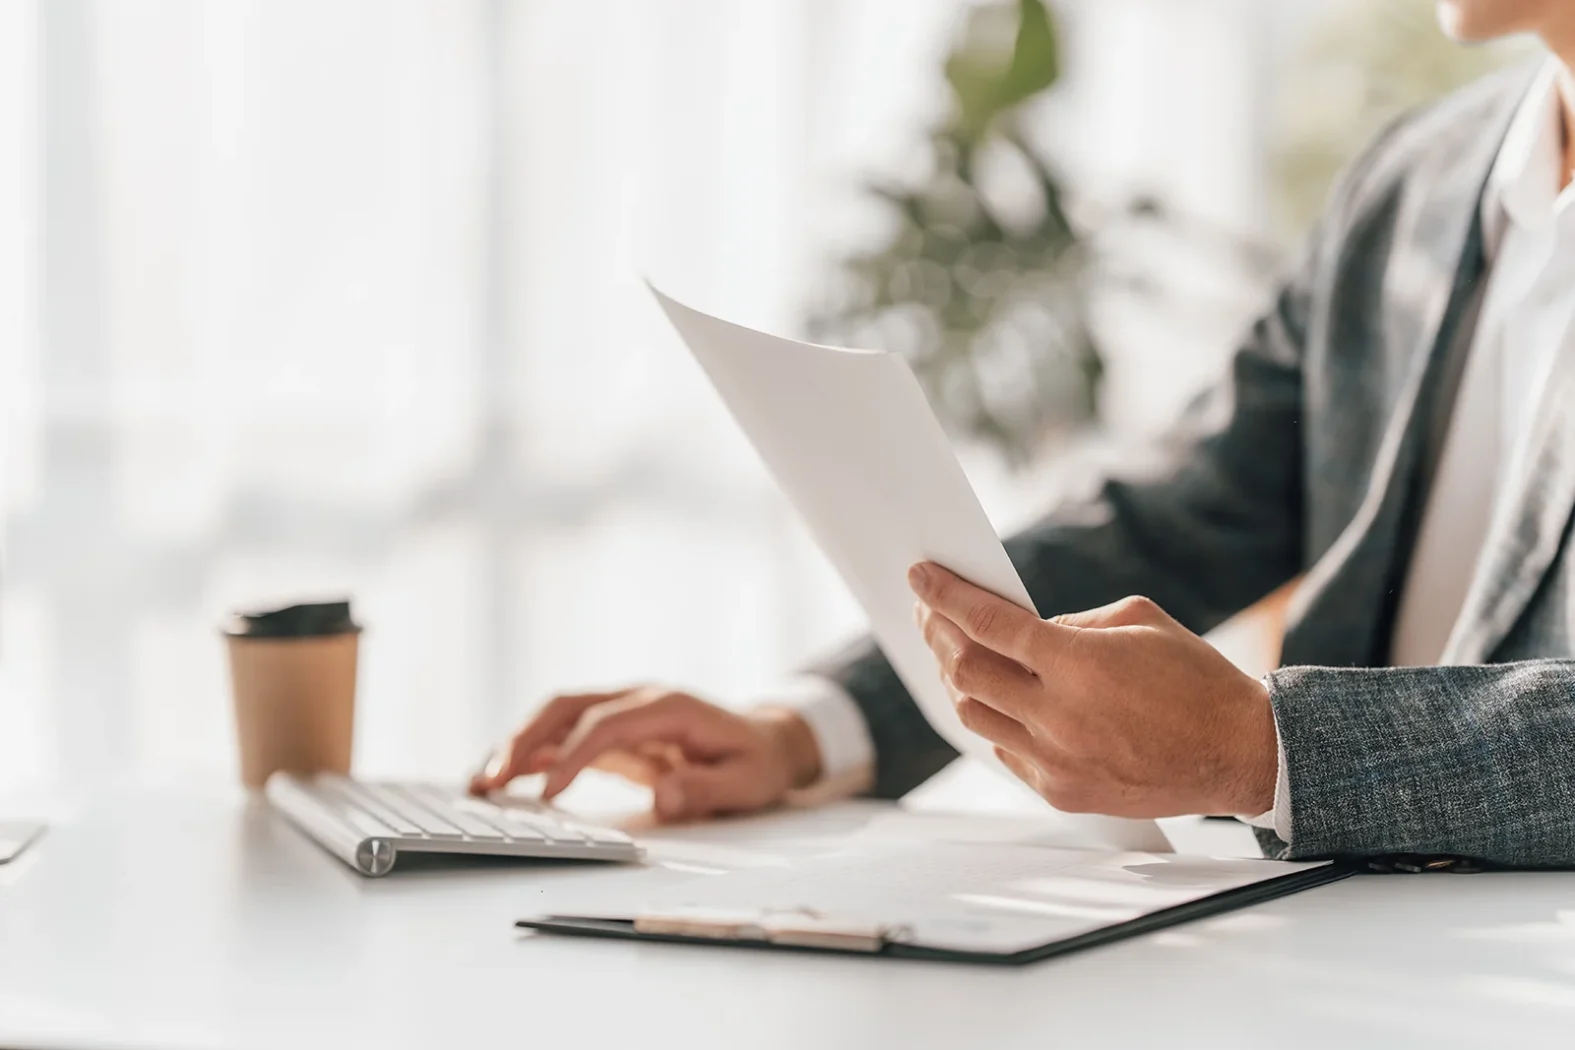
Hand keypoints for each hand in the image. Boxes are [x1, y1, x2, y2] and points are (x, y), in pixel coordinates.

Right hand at [467, 686, 821, 822]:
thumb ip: (706, 789)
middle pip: (569, 707)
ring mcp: (620, 712)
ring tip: (480, 781)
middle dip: (526, 739)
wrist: (765, 741)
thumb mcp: (748, 783)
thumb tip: (665, 792)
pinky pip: (563, 736)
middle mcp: (637, 700)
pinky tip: (502, 779)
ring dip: (517, 744)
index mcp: (669, 707)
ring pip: (557, 717)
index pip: (606, 724)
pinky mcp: (612, 733)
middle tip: (492, 779)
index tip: (546, 793)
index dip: (572, 755)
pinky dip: (531, 754)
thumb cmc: (756, 762)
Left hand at [908, 563, 1276, 818]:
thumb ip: (1070, 621)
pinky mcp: (1060, 793)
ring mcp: (1056, 762)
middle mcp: (1059, 717)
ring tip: (952, 651)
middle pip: (966, 672)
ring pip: (974, 716)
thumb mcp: (1138, 621)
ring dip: (956, 679)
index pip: (988, 625)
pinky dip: (990, 718)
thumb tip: (1019, 629)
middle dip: (938, 634)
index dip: (946, 596)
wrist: (1239, 753)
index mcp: (1079, 665)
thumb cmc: (1196, 679)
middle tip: (928, 610)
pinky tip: (990, 695)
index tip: (920, 577)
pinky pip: (1003, 750)